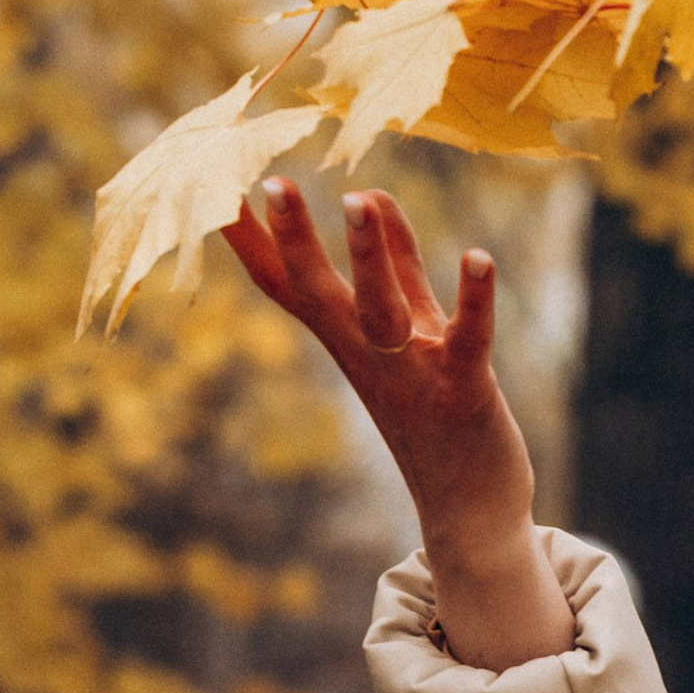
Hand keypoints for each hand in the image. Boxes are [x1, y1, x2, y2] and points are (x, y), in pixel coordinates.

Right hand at [222, 180, 574, 670]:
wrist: (471, 514)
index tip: (214, 178)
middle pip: (316, 292)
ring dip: (369, 258)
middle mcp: (367, 355)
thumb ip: (396, 262)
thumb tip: (371, 192)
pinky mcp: (462, 393)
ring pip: (380, 311)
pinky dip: (474, 301)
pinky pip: (467, 340)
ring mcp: (411, 375)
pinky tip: (480, 256)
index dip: (249, 234)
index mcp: (348, 338)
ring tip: (356, 199)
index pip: (286, 281)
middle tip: (271, 181)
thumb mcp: (412, 328)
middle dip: (294, 238)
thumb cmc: (437, 415)